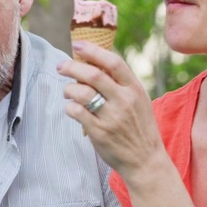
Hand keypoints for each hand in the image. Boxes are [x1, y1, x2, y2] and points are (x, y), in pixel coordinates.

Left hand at [59, 41, 166, 181]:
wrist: (146, 160)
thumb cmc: (139, 128)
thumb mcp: (139, 101)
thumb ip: (121, 84)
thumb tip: (94, 63)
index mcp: (135, 89)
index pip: (113, 62)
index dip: (93, 51)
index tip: (77, 46)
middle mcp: (124, 101)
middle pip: (93, 75)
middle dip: (72, 67)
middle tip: (61, 67)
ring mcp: (112, 117)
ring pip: (81, 92)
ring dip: (69, 88)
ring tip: (68, 91)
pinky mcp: (99, 132)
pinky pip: (76, 112)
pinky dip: (69, 107)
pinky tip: (72, 108)